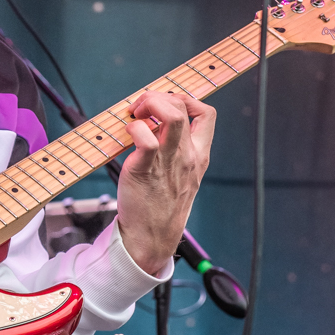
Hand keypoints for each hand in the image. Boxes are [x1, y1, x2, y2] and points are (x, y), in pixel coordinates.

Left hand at [116, 90, 214, 275]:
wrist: (152, 237)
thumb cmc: (160, 205)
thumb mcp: (181, 176)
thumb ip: (177, 152)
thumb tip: (154, 125)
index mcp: (199, 155)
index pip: (207, 114)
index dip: (186, 100)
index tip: (165, 106)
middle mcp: (187, 155)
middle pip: (183, 106)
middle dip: (158, 96)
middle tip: (140, 109)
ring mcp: (169, 161)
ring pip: (171, 114)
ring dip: (149, 104)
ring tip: (135, 115)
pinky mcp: (145, 169)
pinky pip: (144, 137)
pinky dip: (134, 128)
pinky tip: (127, 135)